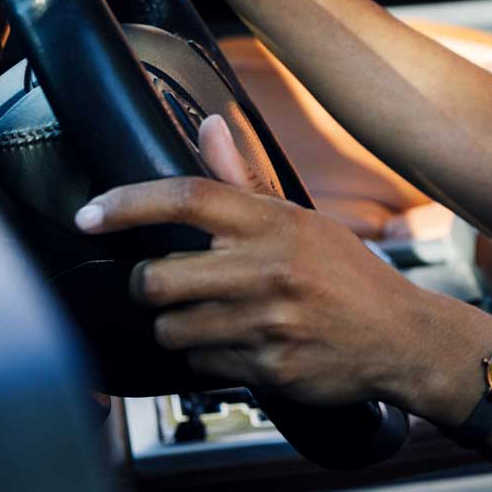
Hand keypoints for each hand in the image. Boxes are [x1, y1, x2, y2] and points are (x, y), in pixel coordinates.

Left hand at [74, 115, 423, 408]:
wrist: (400, 336)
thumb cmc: (346, 275)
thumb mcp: (301, 220)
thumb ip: (244, 178)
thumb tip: (209, 125)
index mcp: (275, 222)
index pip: (188, 197)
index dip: (129, 203)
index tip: (90, 214)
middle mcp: (269, 268)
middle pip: (158, 278)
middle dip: (150, 286)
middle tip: (168, 284)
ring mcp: (268, 321)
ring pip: (171, 329)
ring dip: (179, 327)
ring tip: (211, 318)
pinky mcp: (269, 367)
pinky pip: (202, 366)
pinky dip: (209, 359)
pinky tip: (240, 344)